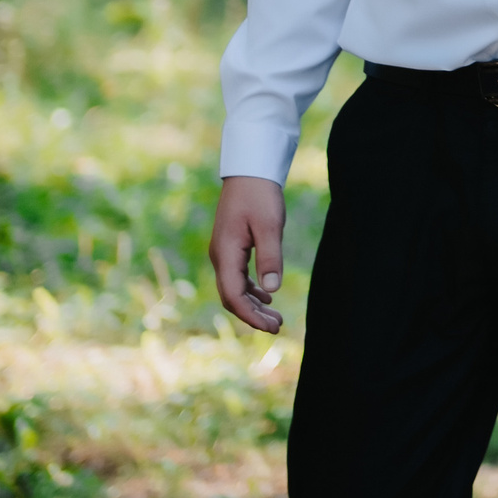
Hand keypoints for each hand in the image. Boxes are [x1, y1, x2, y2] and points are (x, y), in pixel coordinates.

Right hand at [210, 175, 286, 334]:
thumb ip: (270, 257)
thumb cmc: (260, 195)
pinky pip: (238, 277)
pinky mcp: (231, 247)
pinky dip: (251, 290)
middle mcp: (220, 256)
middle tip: (277, 327)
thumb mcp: (270, 225)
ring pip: (235, 288)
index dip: (251, 316)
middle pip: (232, 297)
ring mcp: (224, 252)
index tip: (271, 327)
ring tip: (276, 317)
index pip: (233, 296)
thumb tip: (272, 290)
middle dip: (253, 315)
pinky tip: (267, 296)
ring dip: (253, 304)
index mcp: (226, 254)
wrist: (249, 170)